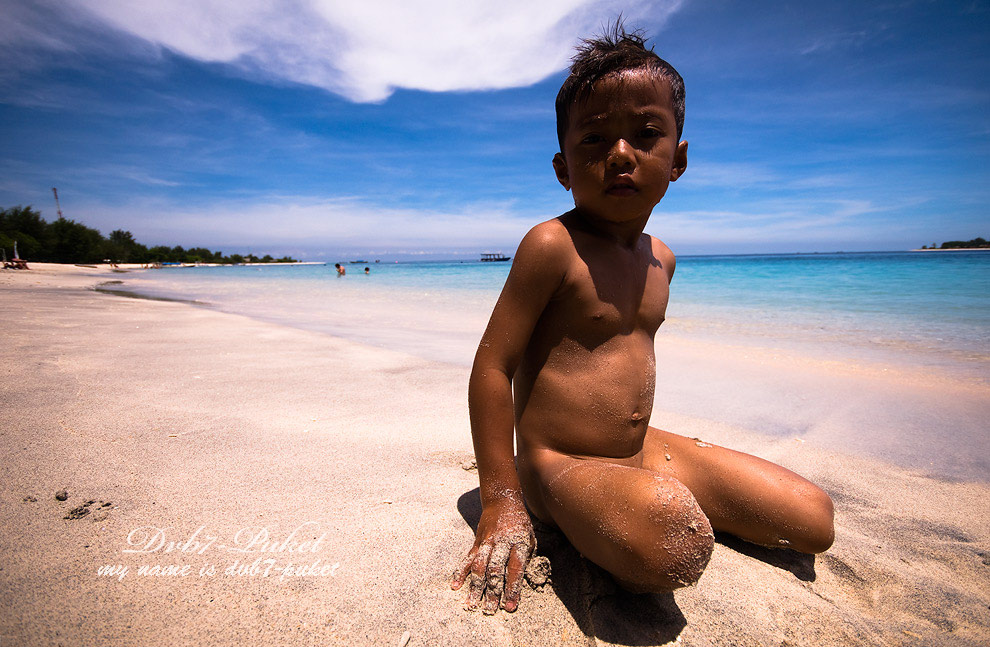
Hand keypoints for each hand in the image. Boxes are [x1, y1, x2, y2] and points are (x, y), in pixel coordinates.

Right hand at [451, 495, 534, 613]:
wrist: (502, 501)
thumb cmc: (520, 523)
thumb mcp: (530, 537)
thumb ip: (527, 557)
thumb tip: (524, 580)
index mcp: (518, 543)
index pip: (515, 569)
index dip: (512, 589)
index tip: (510, 606)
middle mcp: (501, 543)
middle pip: (495, 570)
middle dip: (493, 592)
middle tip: (490, 610)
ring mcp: (487, 542)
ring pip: (480, 566)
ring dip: (476, 586)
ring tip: (472, 604)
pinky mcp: (477, 542)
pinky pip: (467, 558)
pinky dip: (461, 572)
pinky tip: (455, 585)